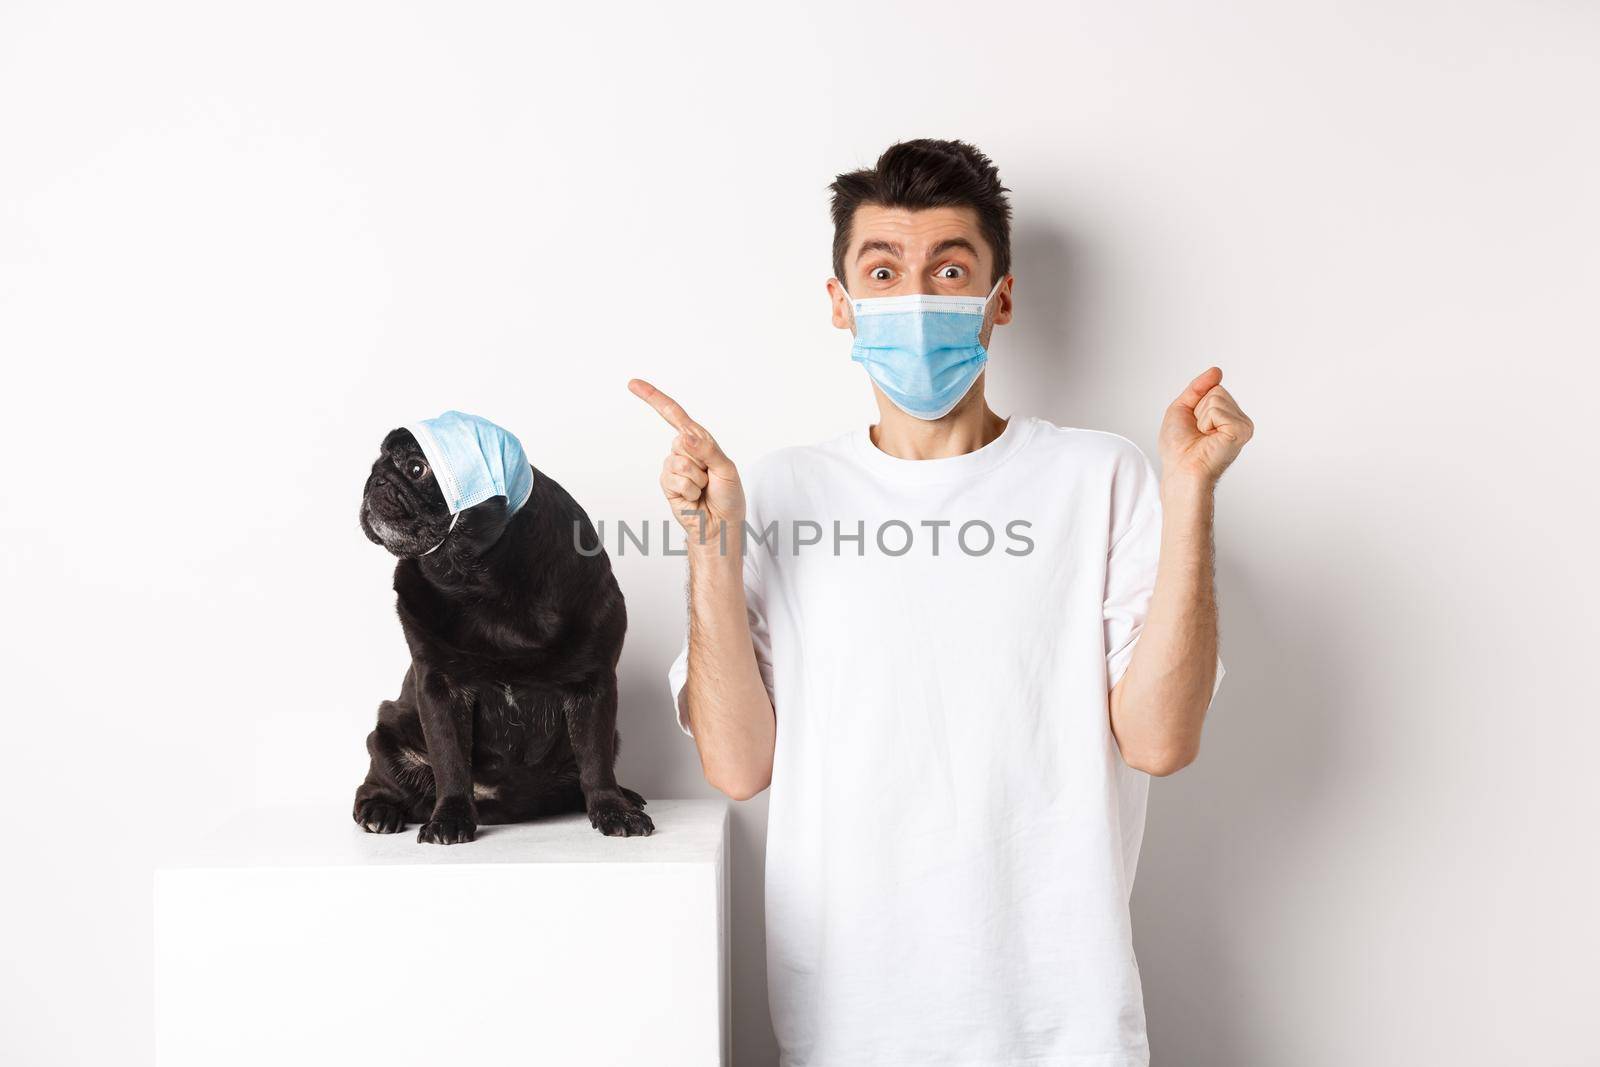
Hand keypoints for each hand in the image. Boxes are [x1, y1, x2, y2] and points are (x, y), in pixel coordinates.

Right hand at [629, 378, 745, 557]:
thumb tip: (683, 435)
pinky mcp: (667, 484)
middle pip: (681, 440)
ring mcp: (673, 467)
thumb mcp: (726, 468)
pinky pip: (675, 479)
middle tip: (710, 477)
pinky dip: (689, 490)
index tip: (633, 384)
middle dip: (701, 460)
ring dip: (697, 479)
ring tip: (703, 488)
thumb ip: (707, 449)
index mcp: (700, 440)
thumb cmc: (728, 496)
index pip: (674, 414)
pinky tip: (694, 497)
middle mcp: (684, 450)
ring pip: (679, 462)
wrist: (720, 525)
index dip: (654, 398)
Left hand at [1159, 367, 1253, 487]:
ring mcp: (1243, 425)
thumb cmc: (1179, 447)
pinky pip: (1217, 409)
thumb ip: (1198, 387)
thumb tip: (1217, 370)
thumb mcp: (1182, 408)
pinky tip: (1210, 438)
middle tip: (1198, 432)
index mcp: (1226, 415)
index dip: (1195, 404)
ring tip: (1204, 436)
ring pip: (1216, 398)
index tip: (1194, 426)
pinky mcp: (1242, 430)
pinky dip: (1206, 422)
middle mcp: (1238, 419)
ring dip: (1201, 417)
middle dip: (1198, 410)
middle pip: (1216, 390)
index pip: (1213, 388)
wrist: (1180, 469)